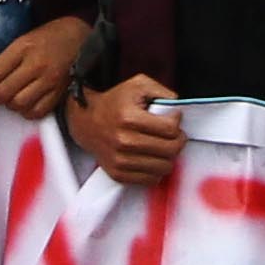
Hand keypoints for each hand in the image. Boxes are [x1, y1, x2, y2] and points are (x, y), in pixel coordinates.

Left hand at [0, 17, 92, 121]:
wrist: (80, 37)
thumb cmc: (49, 37)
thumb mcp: (24, 39)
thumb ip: (7, 59)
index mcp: (23, 48)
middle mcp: (36, 65)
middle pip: (4, 92)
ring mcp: (49, 80)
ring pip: (19, 104)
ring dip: (12, 104)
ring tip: (13, 98)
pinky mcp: (60, 93)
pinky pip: (37, 112)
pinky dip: (28, 111)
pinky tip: (28, 103)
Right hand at [68, 69, 184, 184]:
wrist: (87, 122)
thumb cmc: (115, 102)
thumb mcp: (138, 85)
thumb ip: (162, 91)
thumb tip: (178, 107)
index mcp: (129, 118)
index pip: (170, 129)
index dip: (177, 122)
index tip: (172, 118)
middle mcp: (124, 141)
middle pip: (170, 150)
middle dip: (178, 140)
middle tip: (173, 134)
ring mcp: (120, 160)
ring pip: (164, 167)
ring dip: (168, 156)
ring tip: (162, 145)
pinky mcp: (118, 174)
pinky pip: (151, 179)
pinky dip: (156, 170)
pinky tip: (152, 157)